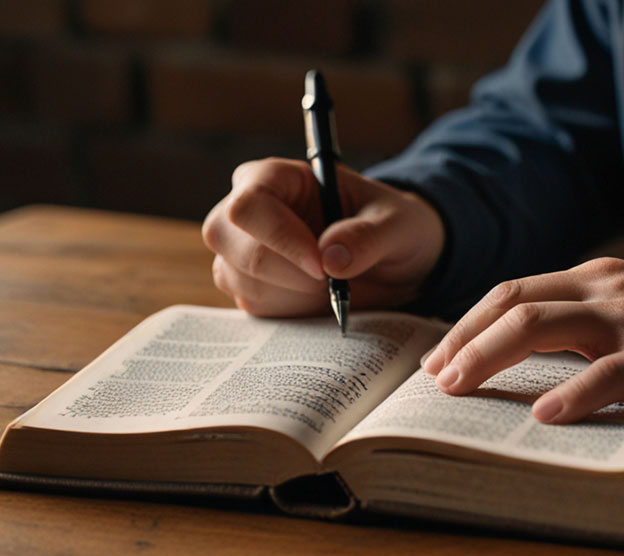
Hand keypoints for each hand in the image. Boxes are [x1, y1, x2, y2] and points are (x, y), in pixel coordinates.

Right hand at [202, 158, 444, 315]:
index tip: (321, 266)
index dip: (278, 237)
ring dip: (290, 294)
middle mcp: (248, 209)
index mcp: (277, 177)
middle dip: (282, 272)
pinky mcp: (248, 285)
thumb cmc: (391, 226)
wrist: (392, 260)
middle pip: (224, 238)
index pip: (248, 204)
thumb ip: (369, 236)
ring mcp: (241, 249)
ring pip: (236, 277)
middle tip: (330, 283)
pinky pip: (251, 304)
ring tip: (331, 286)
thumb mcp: (399, 224)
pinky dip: (289, 311)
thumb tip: (331, 258)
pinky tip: (319, 300)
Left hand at [421, 257, 623, 423]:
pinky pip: (604, 377)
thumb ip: (583, 318)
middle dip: (466, 338)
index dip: (469, 321)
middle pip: (515, 303)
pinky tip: (541, 417)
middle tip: (435, 377)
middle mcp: (606, 290)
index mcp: (595, 277)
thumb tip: (517, 355)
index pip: (514, 289)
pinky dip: (569, 396)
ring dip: (490, 357)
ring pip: (541, 326)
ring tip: (459, 388)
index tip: (439, 354)